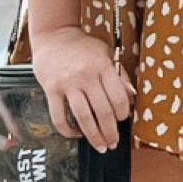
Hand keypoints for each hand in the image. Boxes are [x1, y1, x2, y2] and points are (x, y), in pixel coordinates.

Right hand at [31, 26, 134, 150]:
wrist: (53, 36)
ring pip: (83, 117)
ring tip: (100, 146)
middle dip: (110, 132)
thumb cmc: (83, 46)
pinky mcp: (51, 89)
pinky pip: (59, 116)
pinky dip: (68, 130)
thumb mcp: (106, 53)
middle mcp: (85, 75)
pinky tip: (76, 134)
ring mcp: (67, 83)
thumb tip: (131, 95)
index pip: (118, 96)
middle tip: (113, 143)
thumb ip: (119, 74)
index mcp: (102, 66)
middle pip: (103, 111)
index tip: (123, 119)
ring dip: (93, 136)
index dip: (123, 112)